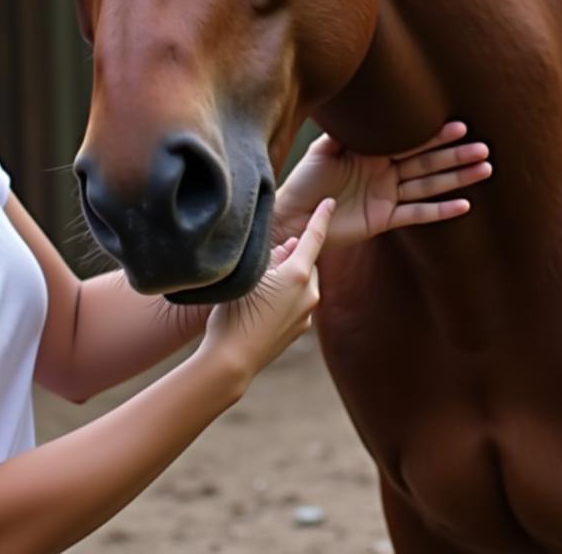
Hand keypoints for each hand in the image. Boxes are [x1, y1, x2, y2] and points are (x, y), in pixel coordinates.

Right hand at [200, 199, 332, 385]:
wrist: (231, 360)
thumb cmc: (235, 312)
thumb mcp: (249, 274)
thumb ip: (273, 256)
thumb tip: (289, 247)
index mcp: (298, 275)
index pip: (314, 237)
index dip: (321, 217)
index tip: (330, 202)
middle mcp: (310, 294)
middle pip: (307, 262)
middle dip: (295, 255)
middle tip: (270, 257)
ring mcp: (306, 315)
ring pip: (303, 283)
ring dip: (291, 277)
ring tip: (262, 285)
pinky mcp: (300, 330)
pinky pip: (298, 302)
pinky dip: (288, 295)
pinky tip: (264, 304)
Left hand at [274, 122, 491, 248]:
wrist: (293, 216)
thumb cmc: (305, 180)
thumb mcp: (323, 149)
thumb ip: (344, 131)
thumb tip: (358, 104)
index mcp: (373, 153)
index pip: (410, 142)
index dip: (434, 135)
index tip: (461, 126)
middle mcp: (385, 173)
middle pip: (426, 162)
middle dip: (455, 155)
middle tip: (484, 148)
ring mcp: (387, 196)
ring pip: (428, 185)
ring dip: (456, 178)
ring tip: (484, 169)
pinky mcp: (384, 219)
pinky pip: (417, 214)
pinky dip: (440, 211)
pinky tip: (464, 205)